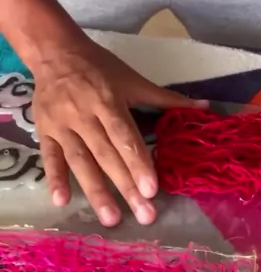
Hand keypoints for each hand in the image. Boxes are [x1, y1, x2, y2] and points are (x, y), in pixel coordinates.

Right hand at [31, 36, 204, 226]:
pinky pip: (50, 157)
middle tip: (143, 214)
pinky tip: (62, 201)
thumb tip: (205, 107)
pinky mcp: (44, 132)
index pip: (125, 136)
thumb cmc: (100, 68)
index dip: (138, 163)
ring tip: (111, 218)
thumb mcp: (133, 80)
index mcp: (108, 101)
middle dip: (125, 186)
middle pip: (106, 155)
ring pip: (80, 162)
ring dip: (95, 191)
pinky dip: (54, 178)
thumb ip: (167, 99)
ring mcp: (62, 126)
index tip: (152, 189)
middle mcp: (84, 115)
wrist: (54, 52)